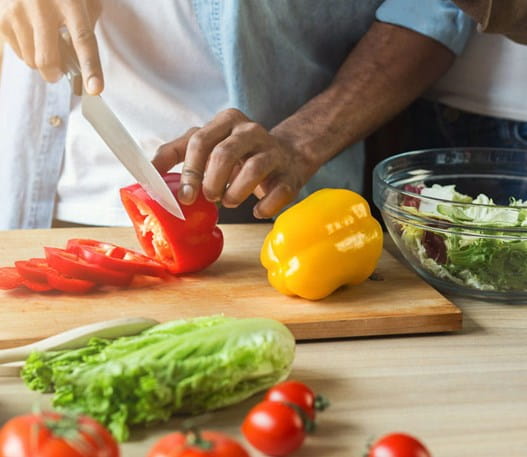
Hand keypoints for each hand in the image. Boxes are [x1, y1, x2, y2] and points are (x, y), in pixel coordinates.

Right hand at [0, 0, 102, 93]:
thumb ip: (87, 24)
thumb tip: (84, 60)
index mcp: (70, 2)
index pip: (83, 40)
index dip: (90, 67)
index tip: (95, 89)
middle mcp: (42, 7)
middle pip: (48, 60)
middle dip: (55, 74)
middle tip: (58, 72)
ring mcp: (18, 11)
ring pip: (31, 60)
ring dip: (41, 60)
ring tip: (44, 42)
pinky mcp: (1, 18)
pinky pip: (18, 53)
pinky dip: (27, 51)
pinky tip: (31, 33)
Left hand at [153, 109, 317, 218]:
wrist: (286, 156)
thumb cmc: (238, 154)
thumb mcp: (207, 144)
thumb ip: (176, 153)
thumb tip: (146, 174)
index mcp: (226, 121)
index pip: (200, 141)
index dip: (189, 171)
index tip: (184, 196)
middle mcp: (251, 130)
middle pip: (225, 154)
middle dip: (211, 182)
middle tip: (208, 198)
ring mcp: (273, 151)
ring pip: (253, 169)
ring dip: (235, 193)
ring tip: (229, 201)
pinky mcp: (290, 173)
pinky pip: (278, 192)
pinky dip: (263, 206)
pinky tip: (255, 210)